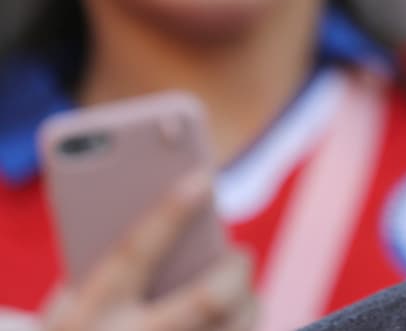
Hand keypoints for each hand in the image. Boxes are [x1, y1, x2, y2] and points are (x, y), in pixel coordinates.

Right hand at [41, 173, 256, 330]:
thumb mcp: (71, 301)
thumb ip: (109, 261)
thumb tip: (170, 206)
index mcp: (87, 315)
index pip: (134, 253)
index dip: (169, 214)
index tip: (202, 178)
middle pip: (207, 299)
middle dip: (233, 268)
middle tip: (239, 254)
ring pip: (234, 326)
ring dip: (246, 302)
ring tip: (240, 287)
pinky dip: (242, 328)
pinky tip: (236, 318)